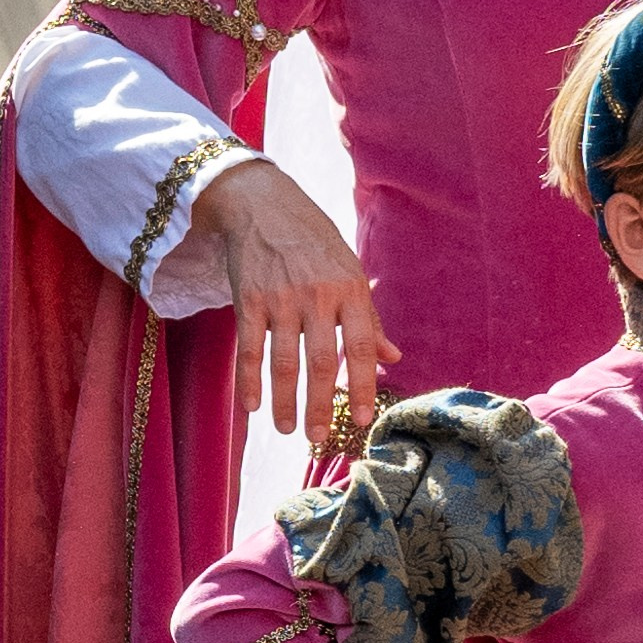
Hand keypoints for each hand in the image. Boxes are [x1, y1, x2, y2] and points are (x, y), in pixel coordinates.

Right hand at [188, 156, 396, 448]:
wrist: (262, 203)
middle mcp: (318, 295)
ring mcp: (281, 297)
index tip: (361, 419)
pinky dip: (249, 379)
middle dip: (319, 405)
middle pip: (321, 361)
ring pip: (284, 360)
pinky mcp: (248, 297)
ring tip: (287, 430)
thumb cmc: (314, 242)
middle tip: (319, 439)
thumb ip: (369, 317)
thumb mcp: (349, 270)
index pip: (360, 347)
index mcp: (350, 290)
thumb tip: (393, 357)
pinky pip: (249, 347)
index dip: (361, 386)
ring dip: (285, 400)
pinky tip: (253, 406)